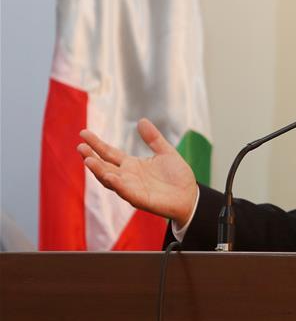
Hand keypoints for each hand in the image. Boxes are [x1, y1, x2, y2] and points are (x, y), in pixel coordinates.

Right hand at [77, 118, 197, 226]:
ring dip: (99, 171)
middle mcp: (127, 177)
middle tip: (80, 146)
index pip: (109, 153)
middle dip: (92, 157)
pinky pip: (126, 193)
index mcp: (132, 165)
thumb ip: (153, 138)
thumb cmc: (177, 176)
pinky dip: (118, 185)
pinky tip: (110, 177)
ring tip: (88, 160)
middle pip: (105, 166)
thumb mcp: (166, 152)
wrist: (190, 195)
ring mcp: (132, 189)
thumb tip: (142, 120)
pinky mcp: (141, 200)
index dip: (97, 144)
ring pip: (110, 180)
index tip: (83, 133)